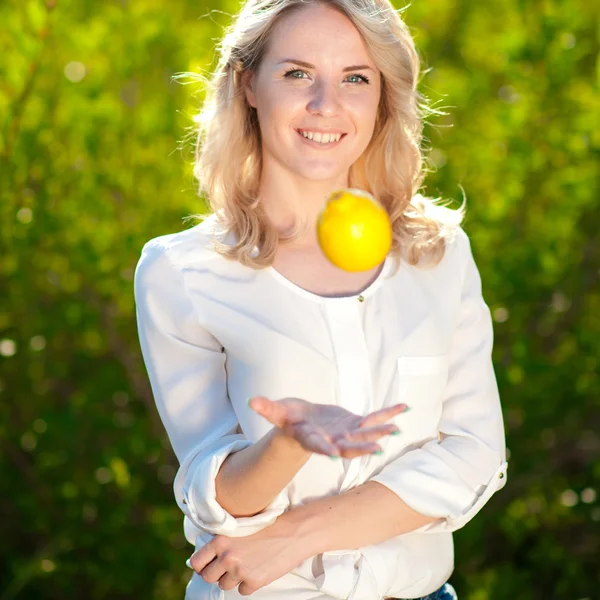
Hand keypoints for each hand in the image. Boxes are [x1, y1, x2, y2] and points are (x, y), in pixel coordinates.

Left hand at [189, 518, 308, 595]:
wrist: (292, 533)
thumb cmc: (267, 527)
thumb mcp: (239, 529)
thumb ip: (222, 542)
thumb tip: (205, 558)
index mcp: (221, 540)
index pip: (196, 562)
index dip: (201, 565)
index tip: (208, 565)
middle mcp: (227, 556)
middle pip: (208, 577)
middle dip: (217, 573)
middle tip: (229, 566)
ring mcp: (240, 571)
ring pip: (224, 585)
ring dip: (233, 578)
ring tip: (247, 564)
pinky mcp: (253, 582)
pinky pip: (242, 591)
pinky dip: (248, 584)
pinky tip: (258, 569)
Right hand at [248, 395, 408, 457]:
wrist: (304, 423)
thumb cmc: (289, 419)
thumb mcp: (277, 412)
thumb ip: (267, 408)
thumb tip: (251, 400)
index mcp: (313, 439)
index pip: (318, 446)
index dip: (325, 449)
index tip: (334, 454)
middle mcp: (332, 441)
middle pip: (348, 446)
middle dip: (362, 448)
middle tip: (376, 450)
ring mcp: (346, 433)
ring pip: (365, 435)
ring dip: (380, 432)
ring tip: (396, 429)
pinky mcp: (355, 424)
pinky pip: (375, 419)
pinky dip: (388, 414)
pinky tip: (404, 409)